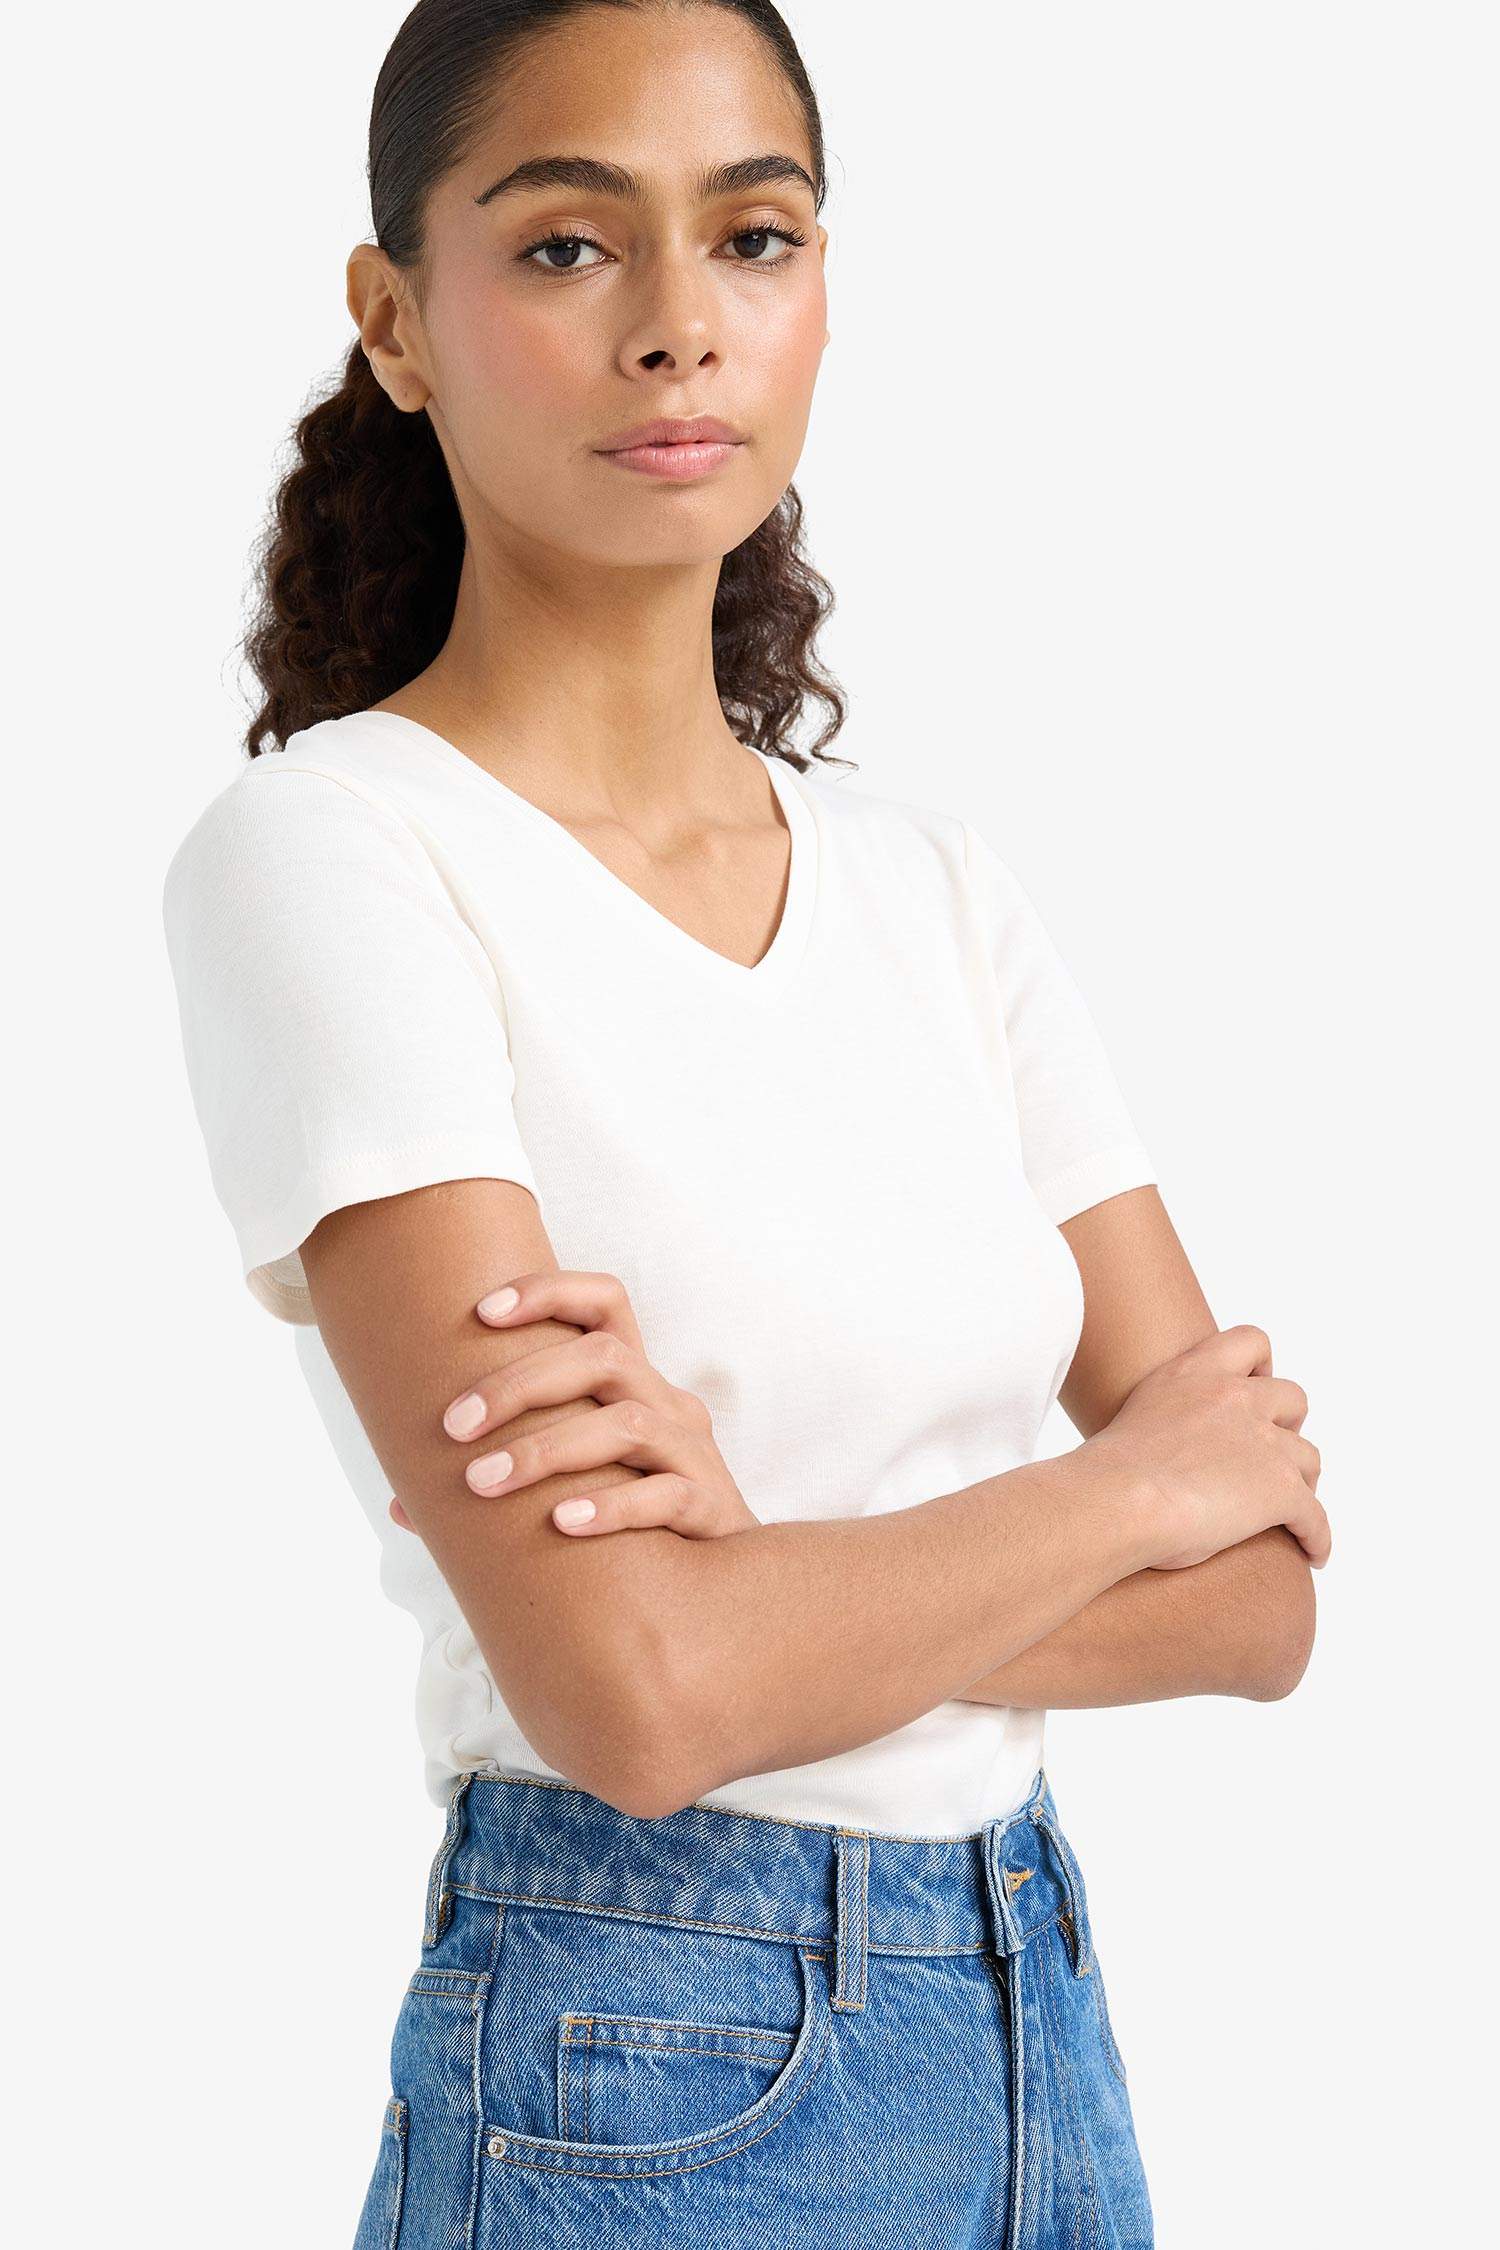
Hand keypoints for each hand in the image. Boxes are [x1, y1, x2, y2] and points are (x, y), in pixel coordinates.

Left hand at [387, 1268, 758, 1540]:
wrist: (725, 1585)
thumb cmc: (631, 1522)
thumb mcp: (575, 1479)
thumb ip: (500, 1481)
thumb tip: (401, 1504)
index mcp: (633, 1381)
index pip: (605, 1303)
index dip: (549, 1291)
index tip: (480, 1312)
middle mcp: (667, 1402)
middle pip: (602, 1357)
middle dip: (519, 1384)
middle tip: (453, 1427)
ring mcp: (692, 1452)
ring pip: (628, 1422)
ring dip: (546, 1448)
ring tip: (483, 1483)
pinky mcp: (710, 1507)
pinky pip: (665, 1495)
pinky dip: (611, 1507)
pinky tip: (563, 1524)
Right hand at [1083, 1323, 1331, 1571]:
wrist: (1115, 1499)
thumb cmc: (1106, 1474)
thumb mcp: (1138, 1419)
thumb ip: (1171, 1418)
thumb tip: (1172, 1453)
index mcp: (1196, 1373)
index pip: (1250, 1341)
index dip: (1262, 1367)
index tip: (1254, 1390)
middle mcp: (1236, 1398)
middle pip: (1293, 1399)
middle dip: (1287, 1425)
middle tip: (1267, 1456)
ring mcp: (1264, 1442)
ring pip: (1308, 1459)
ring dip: (1300, 1482)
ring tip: (1288, 1511)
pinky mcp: (1281, 1490)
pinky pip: (1315, 1517)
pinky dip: (1316, 1537)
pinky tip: (1313, 1555)